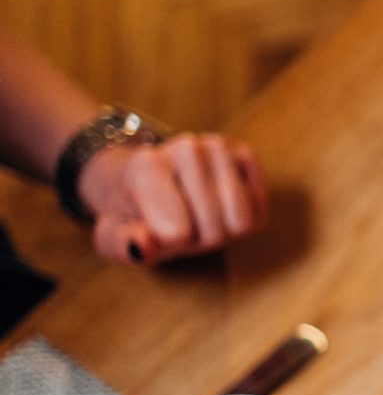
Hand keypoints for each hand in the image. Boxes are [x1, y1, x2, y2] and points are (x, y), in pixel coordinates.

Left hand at [77, 132, 266, 264]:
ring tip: (201, 215)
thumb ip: (120, 243)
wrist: (148, 181)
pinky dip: (245, 212)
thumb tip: (141, 246)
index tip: (158, 233)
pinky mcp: (243, 154)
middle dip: (200, 239)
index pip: (178, 230)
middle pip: (214, 229)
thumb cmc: (134, 214)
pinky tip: (223, 203)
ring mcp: (218, 147)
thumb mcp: (113, 234)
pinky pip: (258, 204)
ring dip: (224, 227)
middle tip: (182, 224)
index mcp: (145, 167)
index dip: (174, 243)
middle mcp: (185, 148)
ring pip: (239, 217)